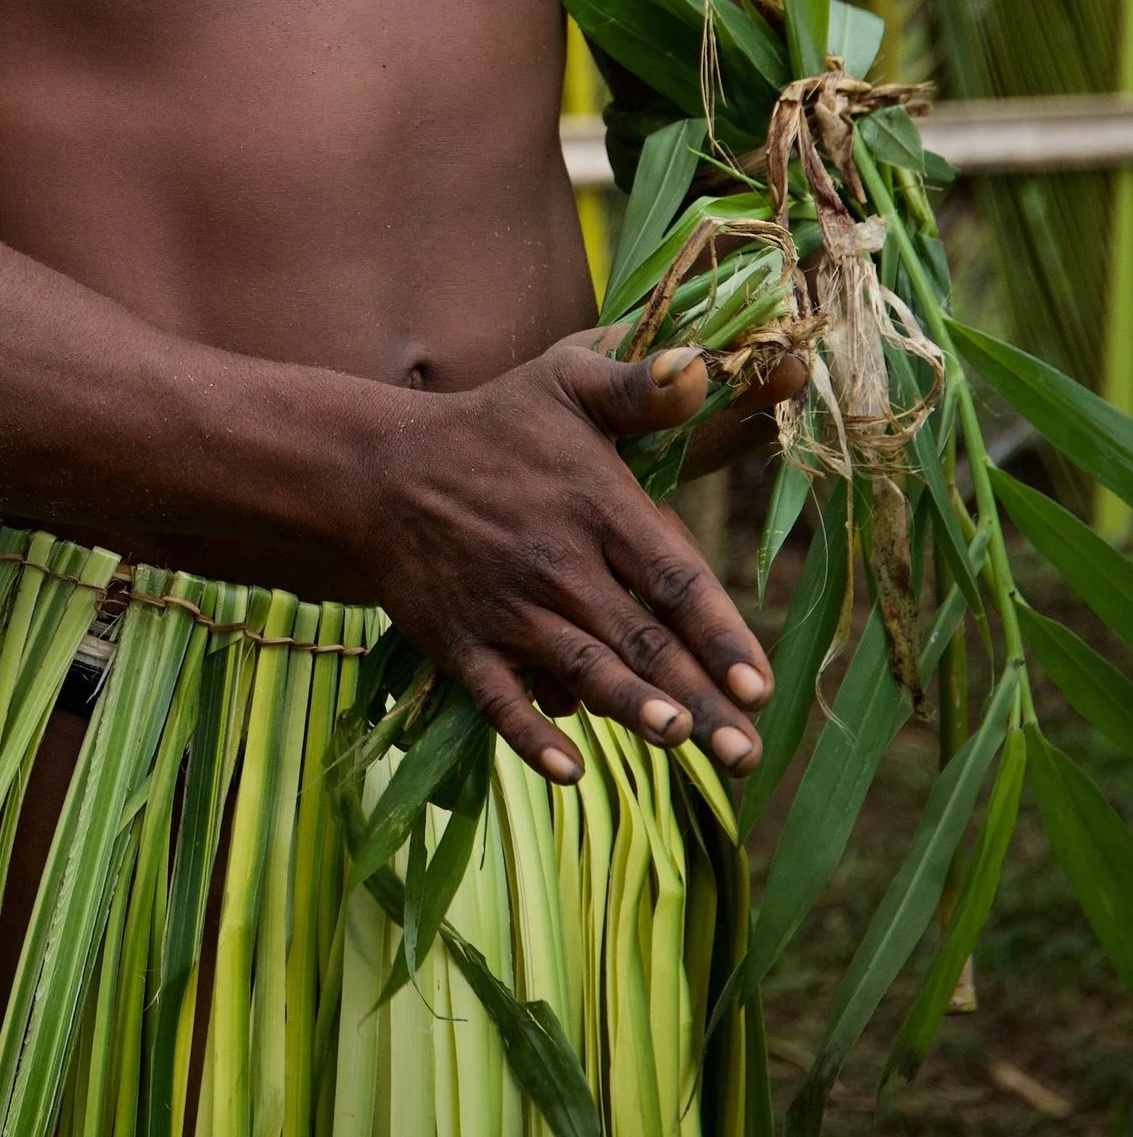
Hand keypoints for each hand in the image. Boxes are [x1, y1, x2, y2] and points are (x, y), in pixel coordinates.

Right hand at [358, 337, 774, 788]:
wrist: (376, 469)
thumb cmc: (493, 426)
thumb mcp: (565, 381)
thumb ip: (639, 383)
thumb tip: (703, 366)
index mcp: (595, 504)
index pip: (673, 578)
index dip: (719, 634)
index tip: (761, 685)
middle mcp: (557, 563)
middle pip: (641, 641)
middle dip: (699, 699)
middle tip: (748, 754)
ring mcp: (506, 608)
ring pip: (581, 670)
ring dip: (630, 709)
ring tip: (678, 740)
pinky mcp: (460, 643)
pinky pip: (499, 699)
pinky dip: (531, 736)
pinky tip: (570, 770)